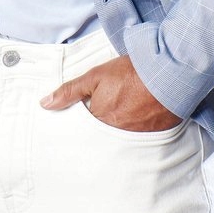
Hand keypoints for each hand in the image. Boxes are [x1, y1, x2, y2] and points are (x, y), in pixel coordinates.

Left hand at [39, 54, 182, 131]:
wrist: (168, 73)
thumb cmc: (131, 72)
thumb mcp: (95, 76)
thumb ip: (70, 91)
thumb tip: (45, 104)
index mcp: (99, 119)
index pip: (84, 127)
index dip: (85, 118)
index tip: (87, 113)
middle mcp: (115, 133)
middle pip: (101, 135)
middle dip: (101, 128)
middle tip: (108, 115)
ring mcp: (136, 137)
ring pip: (119, 139)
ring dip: (119, 130)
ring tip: (124, 116)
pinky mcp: (154, 137)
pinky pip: (140, 140)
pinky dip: (137, 132)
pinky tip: (139, 120)